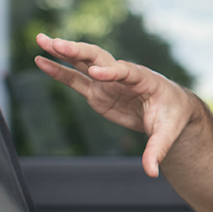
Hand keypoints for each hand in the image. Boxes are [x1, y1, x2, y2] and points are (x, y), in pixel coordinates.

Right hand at [33, 33, 199, 176]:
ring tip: (41, 40)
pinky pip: (75, 79)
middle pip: (99, 58)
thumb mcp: (167, 132)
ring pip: (83, 62)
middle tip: (58, 44)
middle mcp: (122, 74)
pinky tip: (41, 61)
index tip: (97, 74)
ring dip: (63, 51)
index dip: (112, 72)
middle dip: (79, 51)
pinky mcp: (97, 91)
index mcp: (143, 79)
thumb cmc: (171, 115)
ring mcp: (107, 82)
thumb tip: (151, 171)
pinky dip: (58, 70)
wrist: (169, 108)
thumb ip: (157, 149)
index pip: (125, 72)